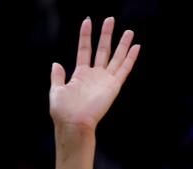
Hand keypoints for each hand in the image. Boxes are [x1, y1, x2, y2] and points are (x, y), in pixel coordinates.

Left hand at [49, 17, 139, 132]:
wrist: (74, 123)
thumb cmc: (63, 111)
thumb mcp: (56, 91)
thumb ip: (57, 77)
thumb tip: (56, 63)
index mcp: (80, 74)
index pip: (84, 49)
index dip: (85, 36)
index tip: (87, 21)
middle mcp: (94, 75)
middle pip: (102, 49)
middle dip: (106, 34)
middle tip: (110, 19)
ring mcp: (105, 79)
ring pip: (116, 57)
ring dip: (122, 44)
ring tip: (129, 31)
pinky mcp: (113, 86)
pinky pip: (124, 69)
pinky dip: (131, 58)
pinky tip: (136, 47)